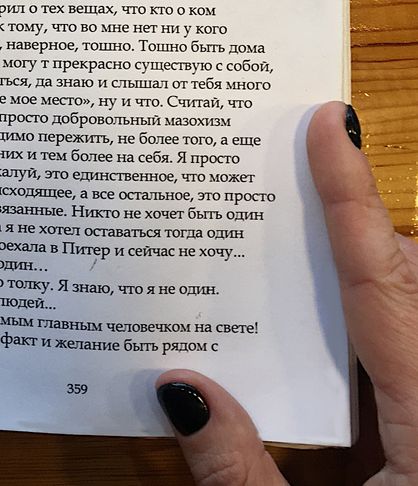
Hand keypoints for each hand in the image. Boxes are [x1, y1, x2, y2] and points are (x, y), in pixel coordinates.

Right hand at [157, 100, 417, 484]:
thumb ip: (237, 471)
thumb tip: (175, 383)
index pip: (383, 285)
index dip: (350, 197)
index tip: (327, 118)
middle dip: (369, 239)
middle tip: (300, 200)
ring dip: (379, 291)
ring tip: (309, 274)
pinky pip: (414, 361)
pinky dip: (384, 340)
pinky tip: (339, 365)